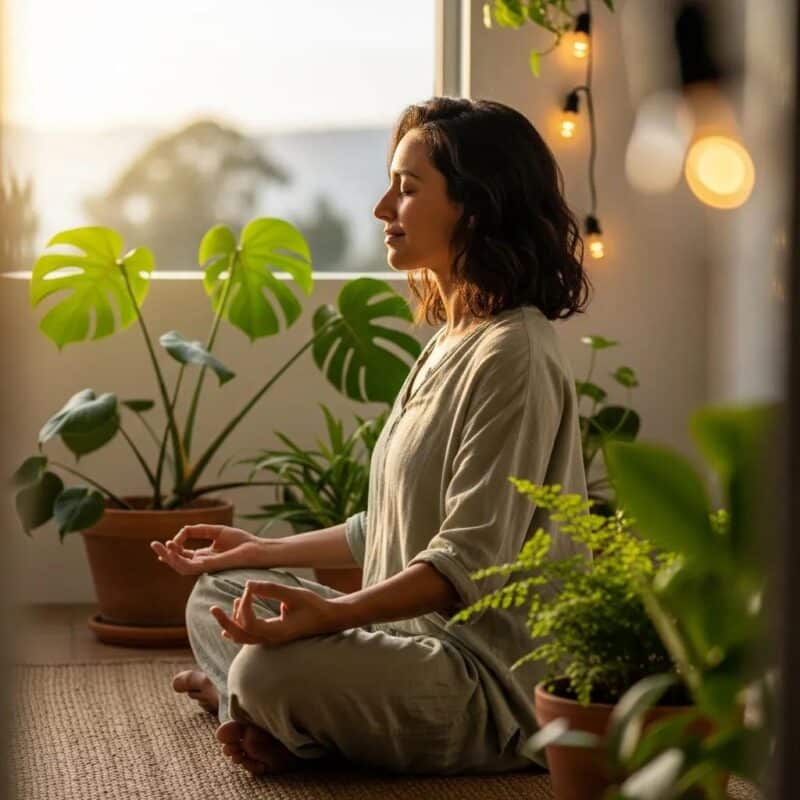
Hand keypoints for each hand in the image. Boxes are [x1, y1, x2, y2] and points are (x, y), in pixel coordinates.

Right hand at [150, 524, 265, 574]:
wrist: (258, 549)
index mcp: (205, 556)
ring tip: (160, 547)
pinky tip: (171, 551)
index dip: (173, 549)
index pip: (184, 555)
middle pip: (179, 561)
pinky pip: (190, 566)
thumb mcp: (217, 531)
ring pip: (181, 566)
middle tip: (153, 545)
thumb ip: (199, 530)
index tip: (169, 540)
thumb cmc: (242, 541)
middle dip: (165, 554)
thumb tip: (182, 531)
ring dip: (168, 557)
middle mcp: (204, 563)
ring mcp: (206, 566)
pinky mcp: (210, 566)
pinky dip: (178, 559)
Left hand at [210, 580, 346, 645]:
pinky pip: (249, 638)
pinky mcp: (272, 636)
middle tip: (213, 608)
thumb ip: (270, 589)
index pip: (249, 622)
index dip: (244, 605)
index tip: (249, 588)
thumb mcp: (293, 594)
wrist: (328, 619)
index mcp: (276, 631)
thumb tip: (247, 584)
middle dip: (225, 621)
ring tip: (232, 604)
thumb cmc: (314, 606)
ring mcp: (271, 640)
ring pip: (243, 638)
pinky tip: (229, 626)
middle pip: (239, 636)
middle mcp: (270, 639)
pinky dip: (238, 631)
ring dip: (232, 623)